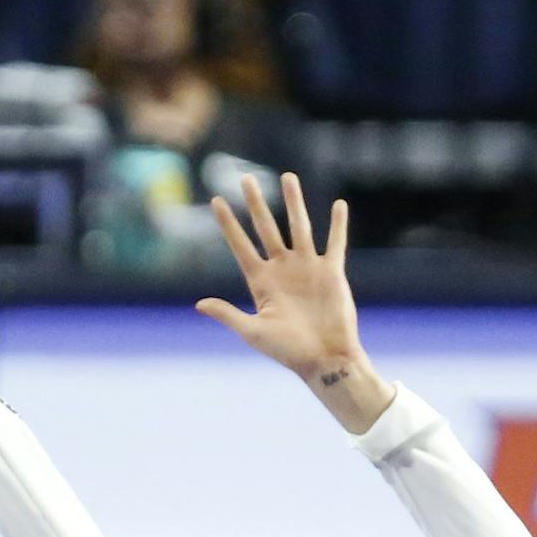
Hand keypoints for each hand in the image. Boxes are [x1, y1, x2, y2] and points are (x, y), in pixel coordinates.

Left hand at [195, 172, 393, 431]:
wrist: (324, 359)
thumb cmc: (287, 351)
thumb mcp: (253, 331)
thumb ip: (228, 314)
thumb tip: (199, 304)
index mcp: (260, 282)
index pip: (240, 246)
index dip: (228, 224)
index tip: (216, 200)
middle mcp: (282, 270)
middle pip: (266, 228)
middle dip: (256, 203)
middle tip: (246, 178)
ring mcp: (306, 268)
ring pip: (298, 226)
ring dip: (293, 202)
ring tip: (288, 177)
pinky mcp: (331, 272)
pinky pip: (335, 243)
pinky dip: (338, 225)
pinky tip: (338, 205)